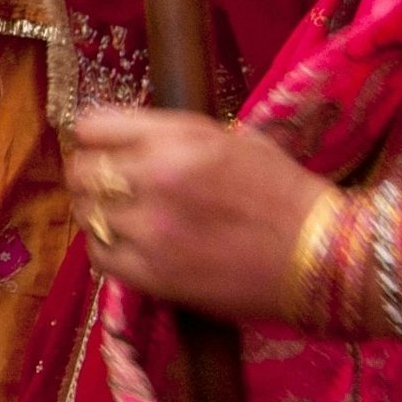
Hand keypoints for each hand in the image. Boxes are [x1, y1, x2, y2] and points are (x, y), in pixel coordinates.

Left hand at [60, 104, 328, 320]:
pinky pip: (99, 256)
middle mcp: (156, 178)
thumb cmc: (282, 192)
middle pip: (80, 171)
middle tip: (108, 186)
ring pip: (87, 214)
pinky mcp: (152, 275)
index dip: (94, 137)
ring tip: (123, 217)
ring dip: (99, 213)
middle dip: (89, 175)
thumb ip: (171, 134)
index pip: (92, 126)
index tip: (101, 147)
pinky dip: (107, 249)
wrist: (321, 255)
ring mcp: (150, 229)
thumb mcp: (231, 138)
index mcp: (177, 138)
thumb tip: (123, 138)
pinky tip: (129, 245)